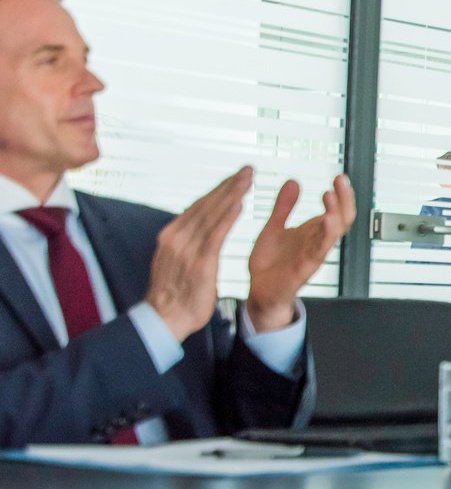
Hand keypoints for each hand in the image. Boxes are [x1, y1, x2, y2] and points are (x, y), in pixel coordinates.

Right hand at [145, 168, 254, 339]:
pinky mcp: (200, 263)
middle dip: (228, 185)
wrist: (163, 319)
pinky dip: (228, 216)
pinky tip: (240, 203)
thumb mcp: (177, 260)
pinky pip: (216, 234)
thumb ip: (188, 242)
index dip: (219, 190)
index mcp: (172, 235)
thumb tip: (199, 228)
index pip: (199, 206)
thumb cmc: (174, 293)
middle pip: (206, 205)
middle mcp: (177, 237)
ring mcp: (187, 249)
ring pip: (212, 214)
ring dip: (232, 193)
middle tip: (248, 169)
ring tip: (249, 178)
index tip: (236, 177)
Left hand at [246, 173, 355, 331]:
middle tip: (340, 179)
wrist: (259, 290)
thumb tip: (293, 181)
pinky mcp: (304, 268)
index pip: (337, 210)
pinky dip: (325, 235)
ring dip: (335, 213)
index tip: (340, 176)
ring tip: (331, 194)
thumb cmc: (270, 263)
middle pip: (343, 218)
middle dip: (344, 198)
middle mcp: (317, 242)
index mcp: (313, 232)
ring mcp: (313, 255)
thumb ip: (285, 206)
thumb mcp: (274, 227)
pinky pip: (320, 251)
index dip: (341, 194)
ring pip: (334, 233)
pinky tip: (326, 220)